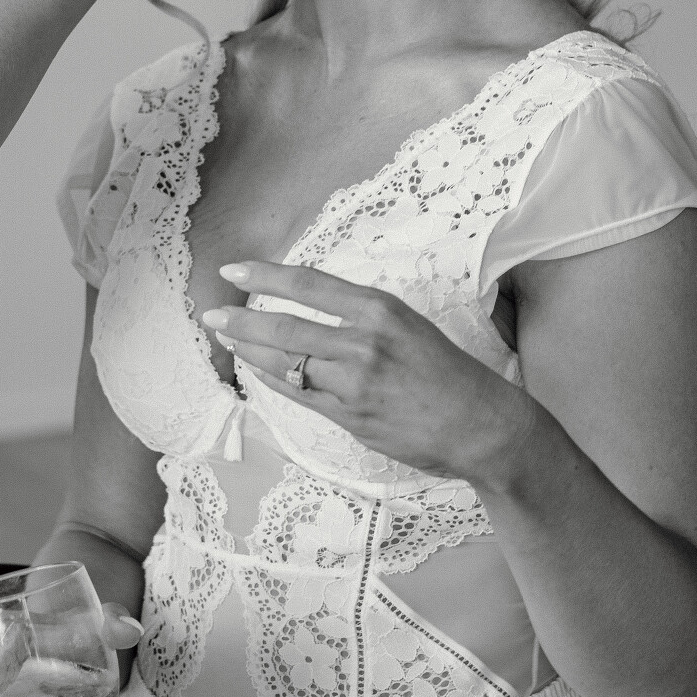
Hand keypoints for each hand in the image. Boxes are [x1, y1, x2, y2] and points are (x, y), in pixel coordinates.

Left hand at [202, 260, 534, 485]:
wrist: (482, 425)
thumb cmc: (449, 374)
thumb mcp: (410, 327)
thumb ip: (363, 320)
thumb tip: (315, 313)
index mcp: (382, 311)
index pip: (311, 285)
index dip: (266, 276)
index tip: (235, 270)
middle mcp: (366, 343)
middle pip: (287, 328)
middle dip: (242, 321)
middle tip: (214, 314)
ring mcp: (357, 383)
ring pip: (287, 365)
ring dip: (251, 353)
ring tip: (229, 341)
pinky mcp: (353, 418)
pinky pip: (301, 397)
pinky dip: (274, 382)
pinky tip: (257, 373)